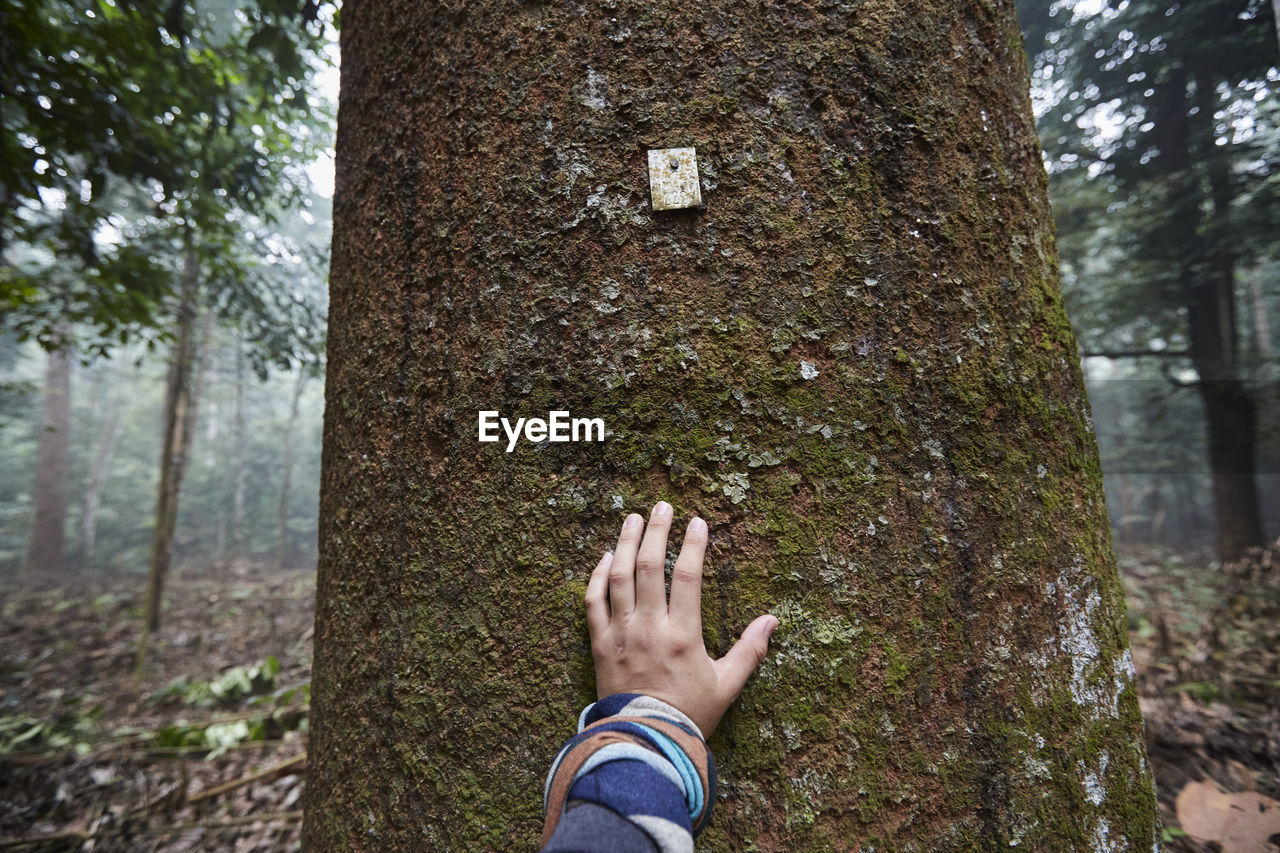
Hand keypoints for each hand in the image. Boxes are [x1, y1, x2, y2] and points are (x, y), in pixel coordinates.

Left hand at [585, 501, 778, 736]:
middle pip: (650, 567)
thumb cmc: (690, 717)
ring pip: (619, 577)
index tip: (698, 523)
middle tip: (663, 507)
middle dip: (657, 532)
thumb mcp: (727, 686)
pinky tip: (606, 558)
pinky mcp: (600, 645)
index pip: (688, 577)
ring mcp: (621, 634)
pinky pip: (593, 603)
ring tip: (632, 519)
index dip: (693, 545)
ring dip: (626, 544)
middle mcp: (649, 628)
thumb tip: (772, 621)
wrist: (645, 744)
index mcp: (682, 636)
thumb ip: (749, 650)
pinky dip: (597, 577)